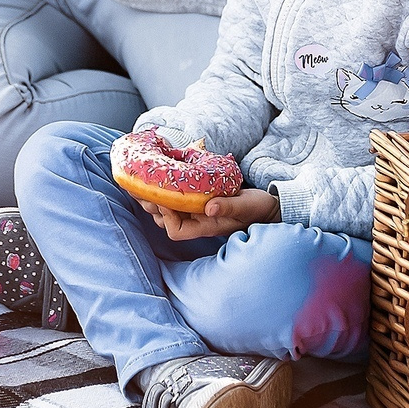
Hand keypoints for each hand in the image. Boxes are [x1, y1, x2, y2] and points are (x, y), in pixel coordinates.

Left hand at [142, 188, 279, 240]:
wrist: (267, 207)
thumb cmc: (258, 208)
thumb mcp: (246, 205)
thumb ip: (229, 207)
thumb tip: (210, 207)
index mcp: (207, 227)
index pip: (177, 231)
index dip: (166, 216)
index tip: (164, 197)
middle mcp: (198, 222)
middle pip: (165, 222)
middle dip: (151, 206)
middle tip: (140, 185)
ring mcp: (197, 213)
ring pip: (167, 211)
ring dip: (154, 198)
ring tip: (143, 180)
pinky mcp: (198, 202)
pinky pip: (176, 200)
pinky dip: (166, 191)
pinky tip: (161, 176)